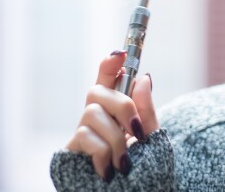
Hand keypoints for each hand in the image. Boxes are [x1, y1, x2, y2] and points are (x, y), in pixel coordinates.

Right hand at [63, 51, 158, 181]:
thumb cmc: (142, 171)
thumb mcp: (151, 139)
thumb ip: (146, 111)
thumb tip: (145, 78)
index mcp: (114, 111)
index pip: (107, 78)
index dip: (110, 63)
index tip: (120, 54)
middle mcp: (95, 117)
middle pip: (96, 90)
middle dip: (121, 106)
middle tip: (136, 131)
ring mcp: (83, 132)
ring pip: (92, 113)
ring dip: (115, 139)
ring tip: (125, 163)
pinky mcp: (73, 150)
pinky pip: (85, 136)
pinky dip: (103, 154)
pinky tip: (108, 170)